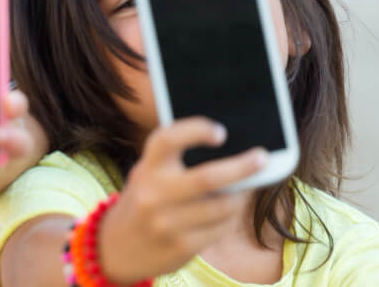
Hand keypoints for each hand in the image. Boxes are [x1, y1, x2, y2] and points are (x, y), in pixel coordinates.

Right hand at [98, 118, 267, 282]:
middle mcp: (154, 194)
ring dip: (238, 198)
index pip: (168, 139)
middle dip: (242, 167)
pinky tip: (223, 216)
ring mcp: (166, 223)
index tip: (220, 132)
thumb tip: (230, 152)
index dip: (195, 131)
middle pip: (208, 177)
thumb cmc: (143, 201)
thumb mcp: (147, 176)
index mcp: (146, 169)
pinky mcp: (181, 247)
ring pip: (223, 206)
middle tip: (262, 158)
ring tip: (239, 192)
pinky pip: (221, 229)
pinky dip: (228, 220)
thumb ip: (175, 163)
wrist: (116, 247)